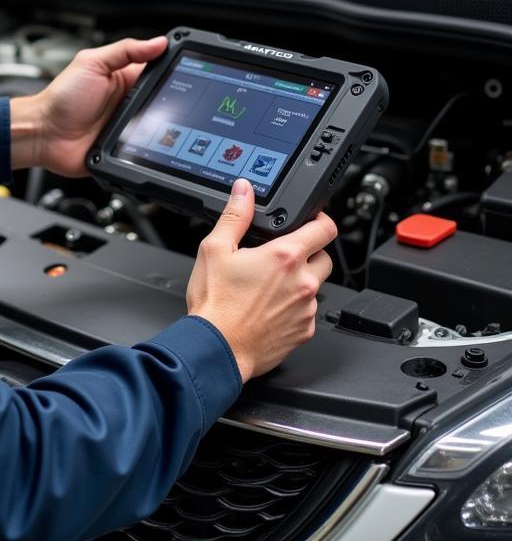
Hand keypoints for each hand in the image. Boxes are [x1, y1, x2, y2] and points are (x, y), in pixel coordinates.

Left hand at [9, 36, 167, 175]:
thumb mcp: (91, 64)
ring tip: (158, 122)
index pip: (158, 70)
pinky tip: (152, 144)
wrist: (44, 135)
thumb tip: (159, 42)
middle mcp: (130, 102)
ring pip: (161, 126)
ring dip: (163, 125)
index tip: (186, 66)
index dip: (173, 69)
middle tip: (168, 101)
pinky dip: (153, 147)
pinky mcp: (127, 148)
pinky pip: (148, 148)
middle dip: (172, 101)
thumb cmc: (61, 98)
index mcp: (125, 78)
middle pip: (165, 99)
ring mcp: (129, 126)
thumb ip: (125, 50)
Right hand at [186, 179, 336, 382]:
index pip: (325, 229)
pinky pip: (308, 312)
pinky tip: (269, 307)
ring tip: (269, 284)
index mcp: (284, 257)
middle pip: (325, 256)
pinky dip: (294, 306)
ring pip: (316, 286)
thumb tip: (244, 191)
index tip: (311, 220)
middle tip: (282, 255)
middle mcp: (303, 282)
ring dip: (300, 280)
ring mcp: (306, 309)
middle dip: (310, 251)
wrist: (217, 349)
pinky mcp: (304, 332)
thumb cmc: (215, 304)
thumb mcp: (215, 248)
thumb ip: (235, 215)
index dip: (320, 219)